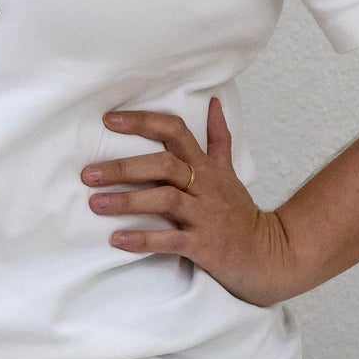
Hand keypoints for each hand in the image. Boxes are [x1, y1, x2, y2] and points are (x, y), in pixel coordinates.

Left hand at [83, 100, 301, 308]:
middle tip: (88, 173)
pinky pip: (171, 240)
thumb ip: (218, 139)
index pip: (175, 131)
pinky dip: (143, 238)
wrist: (270, 255)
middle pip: (164, 165)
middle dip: (124, 167)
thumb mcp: (230, 172)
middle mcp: (205, 186)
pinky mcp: (205, 245)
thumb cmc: (241, 214)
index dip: (142, 122)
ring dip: (127, 202)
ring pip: (165, 200)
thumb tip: (214, 102)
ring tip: (95, 204)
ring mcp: (205, 215)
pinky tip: (117, 240)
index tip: (109, 120)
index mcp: (206, 166)